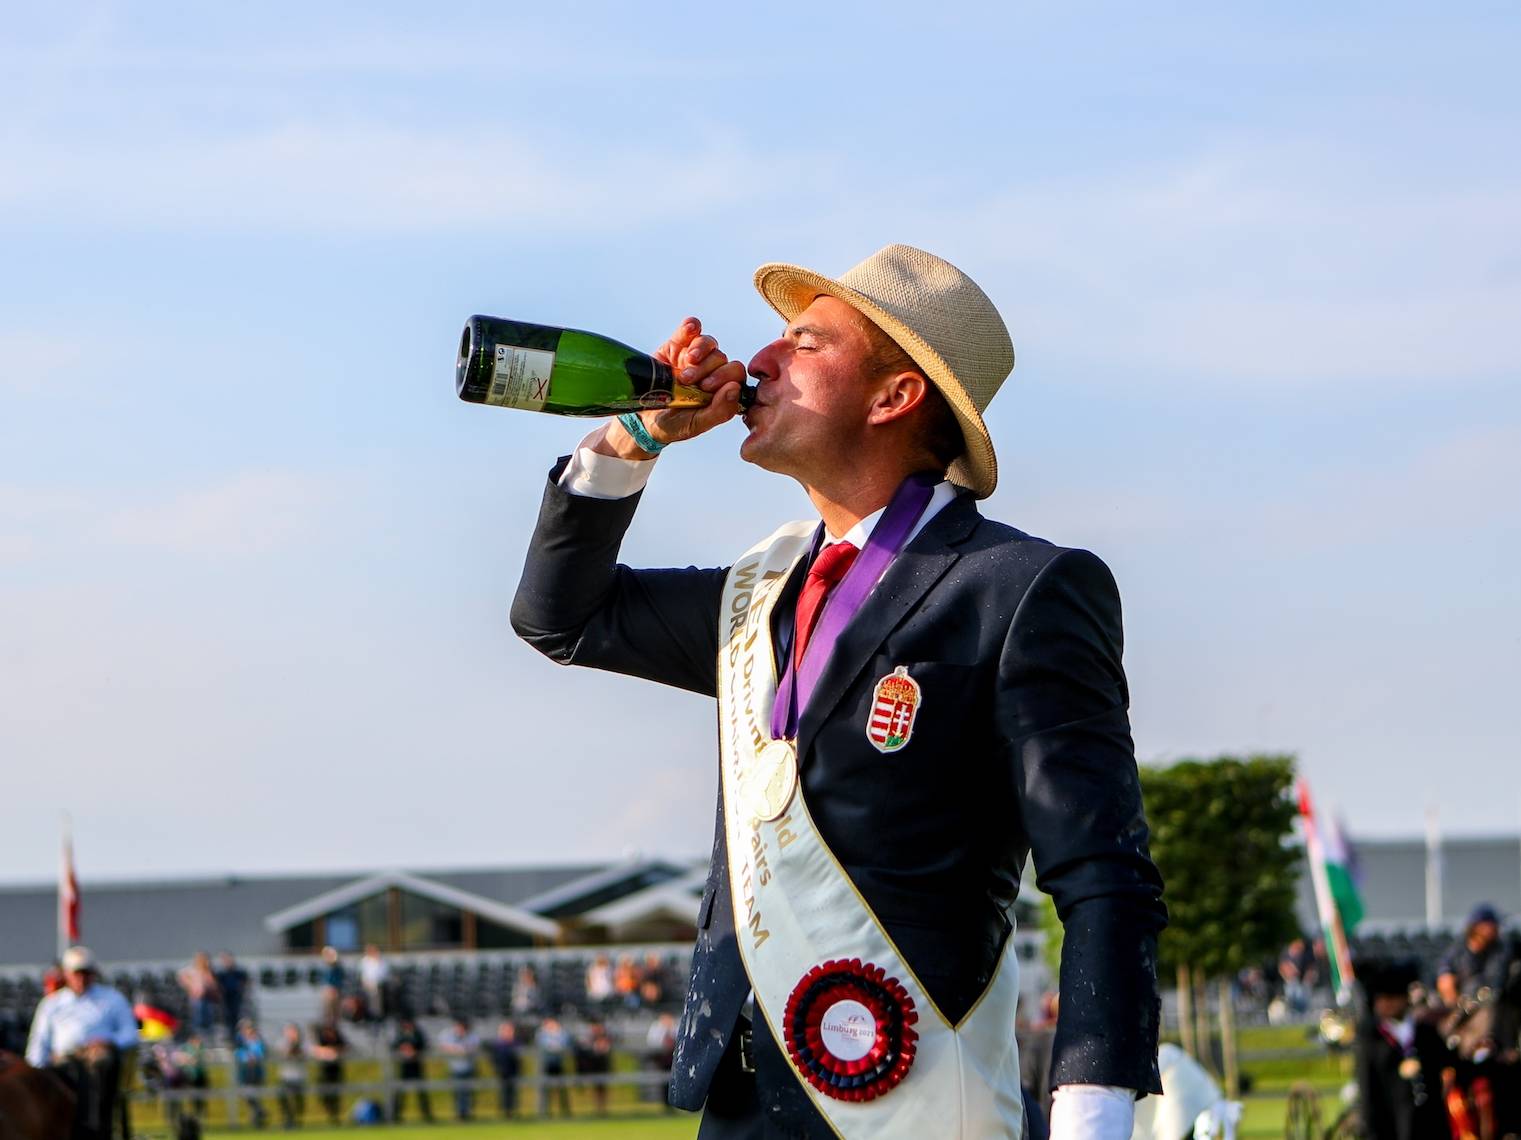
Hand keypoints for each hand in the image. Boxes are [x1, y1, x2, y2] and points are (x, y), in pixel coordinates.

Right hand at [595, 317, 745, 458]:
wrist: (645, 419)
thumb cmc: (675, 424)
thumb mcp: (697, 424)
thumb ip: (720, 411)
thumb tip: (735, 388)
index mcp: (722, 389)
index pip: (735, 374)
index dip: (723, 377)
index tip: (704, 387)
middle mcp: (712, 371)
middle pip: (721, 357)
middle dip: (705, 368)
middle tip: (686, 380)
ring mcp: (695, 357)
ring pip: (708, 343)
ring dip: (698, 351)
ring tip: (683, 366)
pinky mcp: (678, 346)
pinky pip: (690, 329)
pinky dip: (691, 326)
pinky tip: (689, 328)